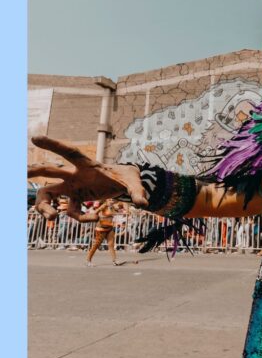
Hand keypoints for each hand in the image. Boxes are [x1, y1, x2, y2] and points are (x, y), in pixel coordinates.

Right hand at [28, 136, 147, 219]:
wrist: (125, 185)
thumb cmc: (127, 177)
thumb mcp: (134, 181)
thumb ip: (137, 191)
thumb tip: (143, 204)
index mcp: (87, 164)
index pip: (69, 152)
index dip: (53, 145)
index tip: (35, 138)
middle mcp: (75, 175)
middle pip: (50, 171)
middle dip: (35, 170)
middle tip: (22, 173)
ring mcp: (73, 188)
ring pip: (50, 194)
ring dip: (45, 205)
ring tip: (51, 217)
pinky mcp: (78, 200)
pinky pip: (72, 211)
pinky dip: (81, 217)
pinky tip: (95, 219)